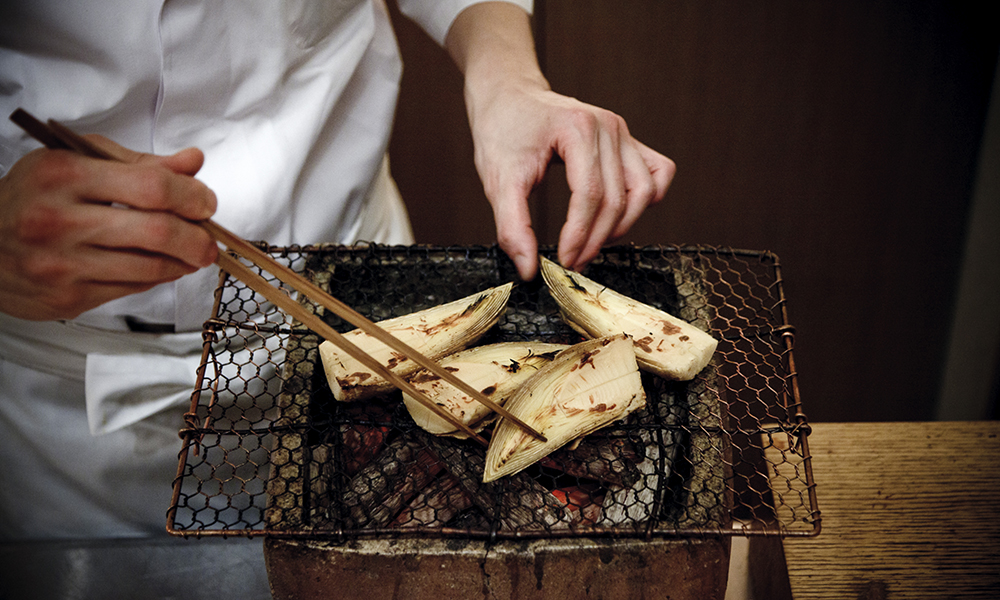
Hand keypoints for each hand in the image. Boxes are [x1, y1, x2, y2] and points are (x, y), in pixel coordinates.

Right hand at [0, 137, 217, 320]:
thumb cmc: (33, 197)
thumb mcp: (76, 162)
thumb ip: (139, 164)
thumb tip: (193, 163)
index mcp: (64, 176)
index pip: (152, 186)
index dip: (192, 196)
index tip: (206, 202)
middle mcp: (60, 220)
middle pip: (157, 232)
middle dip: (197, 237)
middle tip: (209, 238)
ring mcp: (63, 264)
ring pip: (150, 268)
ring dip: (183, 261)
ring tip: (193, 253)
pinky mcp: (68, 298)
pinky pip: (132, 289)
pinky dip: (157, 277)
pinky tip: (161, 266)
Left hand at [470, 81, 674, 279]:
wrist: (509, 97)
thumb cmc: (502, 131)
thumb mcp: (498, 180)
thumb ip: (513, 226)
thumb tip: (529, 269)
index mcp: (578, 128)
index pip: (592, 195)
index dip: (580, 236)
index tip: (564, 261)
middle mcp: (608, 126)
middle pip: (618, 198)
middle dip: (597, 239)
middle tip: (573, 262)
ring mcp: (622, 132)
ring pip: (644, 192)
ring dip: (623, 225)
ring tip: (593, 242)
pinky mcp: (627, 140)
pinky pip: (658, 173)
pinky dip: (645, 199)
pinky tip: (619, 215)